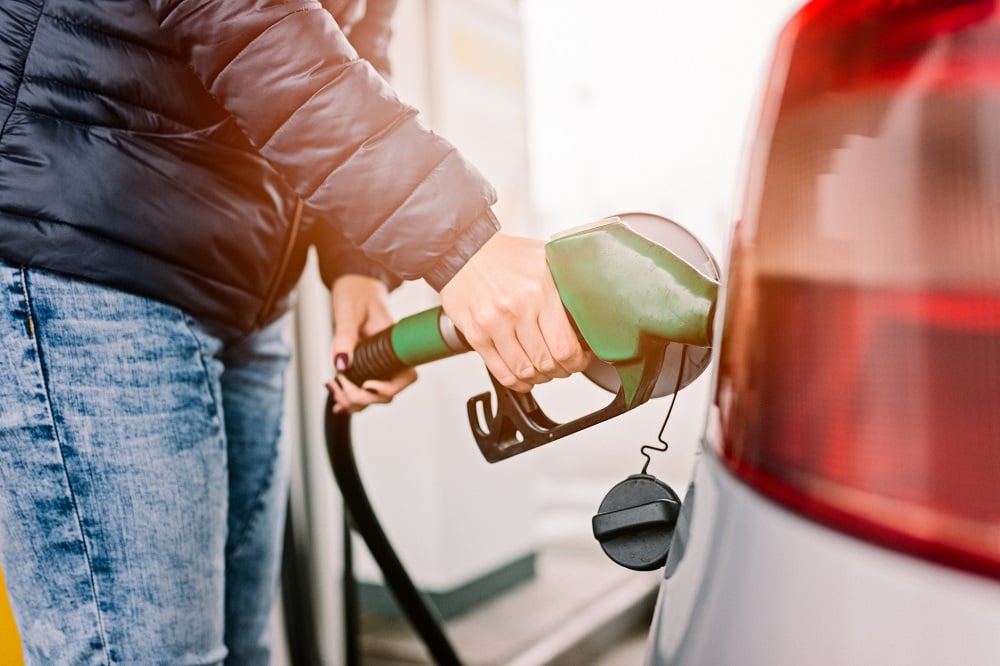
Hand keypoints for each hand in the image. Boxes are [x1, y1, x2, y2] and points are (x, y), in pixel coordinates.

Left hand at [326, 274, 417, 413]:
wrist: (354, 286)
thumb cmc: (357, 294)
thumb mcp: (349, 313)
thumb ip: (345, 337)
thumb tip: (341, 365)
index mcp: (397, 344)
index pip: (405, 377)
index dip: (389, 388)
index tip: (367, 383)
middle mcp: (391, 358)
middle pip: (387, 394)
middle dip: (362, 397)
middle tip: (339, 383)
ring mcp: (379, 365)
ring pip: (373, 397)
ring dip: (353, 401)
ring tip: (333, 387)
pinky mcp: (367, 367)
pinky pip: (363, 391)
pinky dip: (350, 399)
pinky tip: (336, 398)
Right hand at [439, 233, 589, 391]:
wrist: (464, 251)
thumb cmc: (505, 256)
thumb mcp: (546, 258)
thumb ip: (569, 281)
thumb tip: (597, 302)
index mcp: (540, 290)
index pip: (566, 346)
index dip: (578, 361)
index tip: (581, 357)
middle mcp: (516, 308)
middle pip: (547, 363)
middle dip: (562, 370)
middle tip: (565, 364)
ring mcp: (494, 324)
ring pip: (525, 371)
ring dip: (540, 377)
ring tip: (545, 370)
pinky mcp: (476, 335)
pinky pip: (500, 371)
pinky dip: (517, 382)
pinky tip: (524, 377)